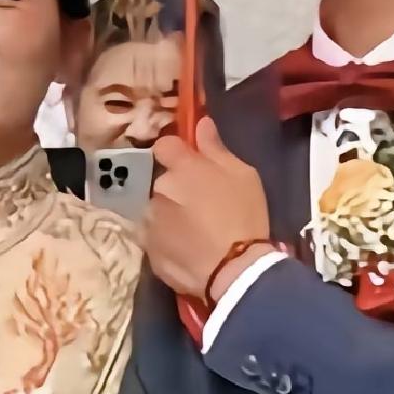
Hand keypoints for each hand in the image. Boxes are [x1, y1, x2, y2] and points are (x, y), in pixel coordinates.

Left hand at [144, 116, 269, 298]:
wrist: (234, 270)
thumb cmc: (244, 216)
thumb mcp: (243, 175)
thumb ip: (216, 149)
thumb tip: (200, 123)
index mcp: (182, 167)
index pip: (164, 146)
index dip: (176, 153)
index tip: (190, 164)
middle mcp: (159, 190)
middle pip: (163, 182)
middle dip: (177, 189)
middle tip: (202, 207)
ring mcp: (151, 221)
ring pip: (158, 210)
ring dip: (171, 216)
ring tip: (195, 233)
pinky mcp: (149, 250)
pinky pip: (156, 238)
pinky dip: (168, 242)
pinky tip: (188, 250)